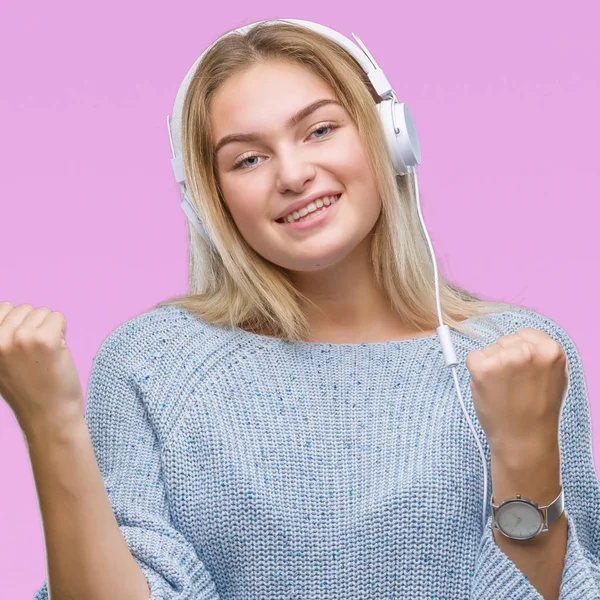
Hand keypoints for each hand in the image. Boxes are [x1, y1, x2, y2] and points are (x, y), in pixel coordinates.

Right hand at [0, 302, 83, 433]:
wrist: (47, 415)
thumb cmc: (27, 389)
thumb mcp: (0, 362)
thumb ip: (1, 339)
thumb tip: (6, 309)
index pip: (2, 307)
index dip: (19, 323)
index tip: (23, 347)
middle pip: (24, 308)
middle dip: (35, 325)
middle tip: (36, 355)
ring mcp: (21, 338)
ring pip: (42, 312)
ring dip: (49, 329)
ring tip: (45, 356)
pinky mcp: (44, 339)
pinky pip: (58, 317)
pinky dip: (62, 331)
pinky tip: (57, 351)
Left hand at [465, 327, 569, 459]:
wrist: (524, 439)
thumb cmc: (537, 410)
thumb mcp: (553, 376)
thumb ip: (540, 355)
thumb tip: (519, 338)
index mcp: (551, 350)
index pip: (525, 334)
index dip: (519, 351)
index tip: (521, 369)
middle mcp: (529, 351)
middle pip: (505, 340)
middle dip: (504, 358)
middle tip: (512, 385)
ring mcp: (505, 358)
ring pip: (489, 349)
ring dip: (491, 366)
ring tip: (503, 390)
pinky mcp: (483, 368)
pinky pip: (473, 358)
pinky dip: (476, 371)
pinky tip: (490, 389)